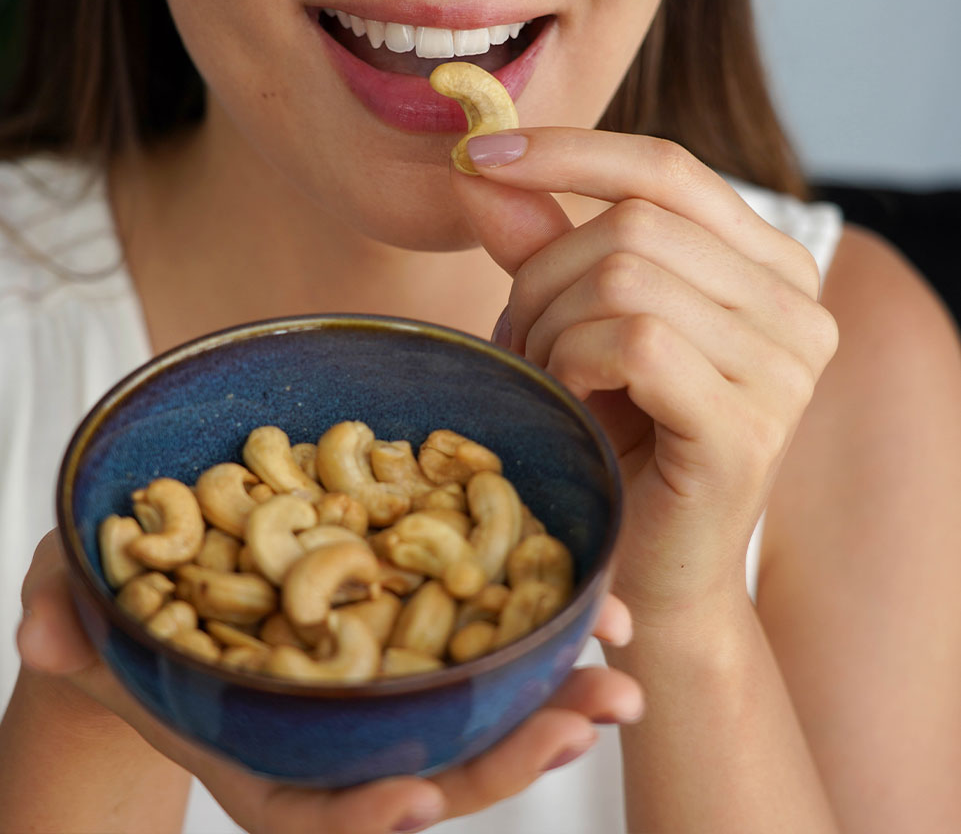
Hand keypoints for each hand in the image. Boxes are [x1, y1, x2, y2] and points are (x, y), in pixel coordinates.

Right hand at [16, 530, 641, 832]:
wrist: (180, 569)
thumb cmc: (126, 594)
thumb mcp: (85, 595)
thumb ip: (67, 611)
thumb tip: (43, 628)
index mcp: (256, 746)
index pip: (307, 811)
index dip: (358, 816)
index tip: (414, 798)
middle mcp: (331, 730)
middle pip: (425, 770)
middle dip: (508, 757)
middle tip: (588, 720)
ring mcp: (379, 684)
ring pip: (472, 717)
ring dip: (551, 700)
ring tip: (617, 673)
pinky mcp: (410, 628)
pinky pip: (479, 644)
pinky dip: (537, 639)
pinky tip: (588, 611)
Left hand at [452, 128, 838, 617]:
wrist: (649, 569)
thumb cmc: (615, 443)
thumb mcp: (580, 325)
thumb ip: (546, 245)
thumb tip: (479, 167)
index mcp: (769, 266)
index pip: (668, 170)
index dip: (566, 153)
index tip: (478, 154)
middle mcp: (797, 306)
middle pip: (633, 224)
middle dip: (542, 278)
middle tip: (521, 344)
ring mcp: (785, 368)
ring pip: (624, 277)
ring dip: (550, 328)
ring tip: (547, 380)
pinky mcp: (749, 427)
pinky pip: (634, 341)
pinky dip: (573, 364)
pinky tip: (571, 403)